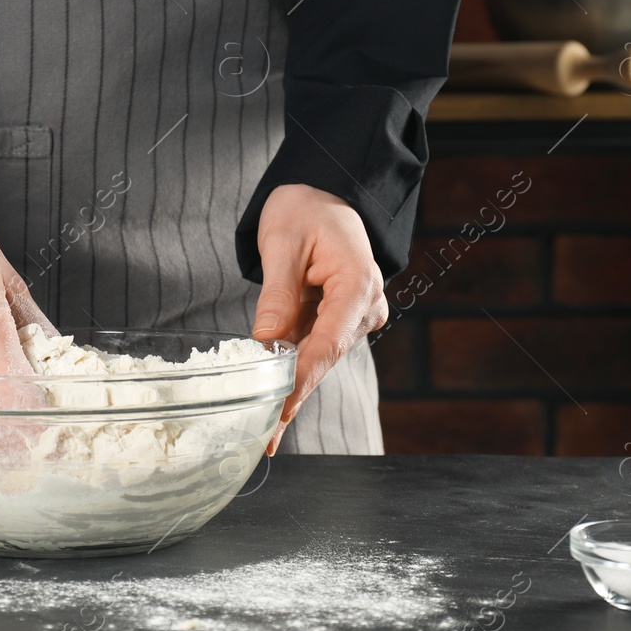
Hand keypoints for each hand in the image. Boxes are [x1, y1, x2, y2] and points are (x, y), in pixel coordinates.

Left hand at [250, 183, 388, 453]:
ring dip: (292, 388)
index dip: (301, 380)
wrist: (325, 192)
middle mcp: (365, 306)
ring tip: (265, 430)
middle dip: (295, 397)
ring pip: (321, 358)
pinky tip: (273, 400)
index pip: (327, 343)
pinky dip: (294, 370)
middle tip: (268, 438)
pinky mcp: (342, 319)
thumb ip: (277, 295)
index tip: (281, 412)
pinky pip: (316, 348)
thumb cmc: (306, 208)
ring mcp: (357, 315)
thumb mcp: (282, 244)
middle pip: (325, 359)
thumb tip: (266, 344)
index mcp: (357, 284)